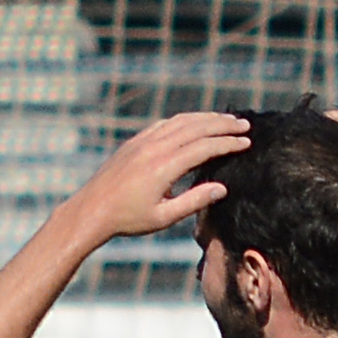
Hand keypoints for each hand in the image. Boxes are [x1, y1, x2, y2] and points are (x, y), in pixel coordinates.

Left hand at [62, 109, 246, 244]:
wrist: (91, 209)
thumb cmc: (128, 219)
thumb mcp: (164, 217)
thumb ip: (194, 201)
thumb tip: (222, 188)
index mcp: (163, 167)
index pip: (204, 147)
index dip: (228, 143)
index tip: (246, 142)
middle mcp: (154, 148)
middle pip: (196, 127)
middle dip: (223, 124)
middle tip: (245, 125)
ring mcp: (143, 142)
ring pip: (181, 121)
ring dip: (206, 118)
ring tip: (226, 120)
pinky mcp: (135, 142)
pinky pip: (165, 124)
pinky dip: (185, 120)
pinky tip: (195, 123)